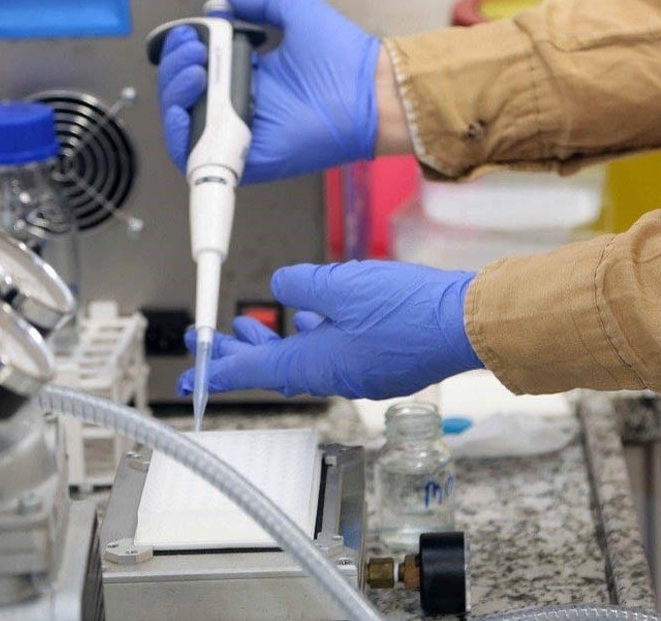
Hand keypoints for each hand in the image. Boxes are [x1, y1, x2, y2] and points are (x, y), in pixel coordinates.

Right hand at [156, 0, 381, 182]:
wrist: (371, 89)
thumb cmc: (346, 57)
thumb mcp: (296, 12)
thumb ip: (259, 1)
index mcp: (251, 78)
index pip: (198, 72)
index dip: (184, 55)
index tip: (189, 35)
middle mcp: (244, 108)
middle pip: (186, 99)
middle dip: (175, 71)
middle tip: (191, 51)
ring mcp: (246, 136)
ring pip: (187, 129)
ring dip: (175, 98)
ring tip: (193, 71)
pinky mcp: (251, 160)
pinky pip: (204, 161)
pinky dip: (183, 139)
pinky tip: (187, 109)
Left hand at [177, 261, 483, 398]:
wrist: (470, 323)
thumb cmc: (412, 309)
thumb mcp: (342, 285)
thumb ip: (301, 285)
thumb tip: (282, 288)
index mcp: (320, 364)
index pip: (256, 371)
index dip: (219, 369)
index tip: (190, 375)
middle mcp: (338, 375)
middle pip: (277, 366)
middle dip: (240, 351)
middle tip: (210, 338)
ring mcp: (363, 370)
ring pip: (305, 358)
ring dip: (274, 341)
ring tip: (249, 324)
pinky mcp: (384, 360)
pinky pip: (334, 352)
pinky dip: (312, 335)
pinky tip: (312, 315)